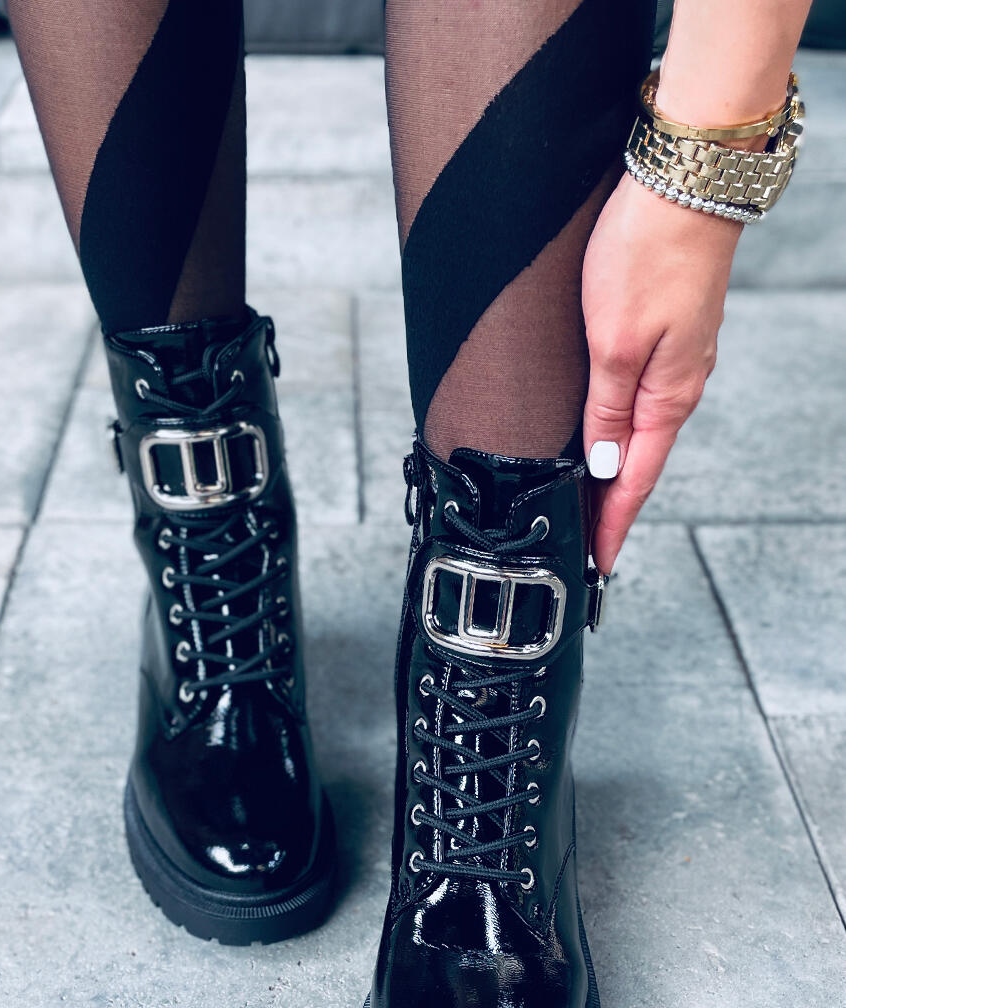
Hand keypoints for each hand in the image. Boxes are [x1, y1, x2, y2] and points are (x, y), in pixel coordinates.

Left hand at [581, 173, 740, 572]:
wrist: (686, 179)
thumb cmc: (646, 254)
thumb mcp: (613, 344)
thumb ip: (605, 411)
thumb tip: (602, 467)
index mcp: (667, 397)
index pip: (634, 481)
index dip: (611, 525)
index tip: (597, 565)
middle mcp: (678, 385)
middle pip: (638, 462)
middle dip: (610, 506)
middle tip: (585, 545)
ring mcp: (677, 359)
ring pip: (638, 431)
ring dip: (613, 470)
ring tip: (587, 502)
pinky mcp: (669, 333)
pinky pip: (640, 399)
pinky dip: (619, 430)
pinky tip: (603, 436)